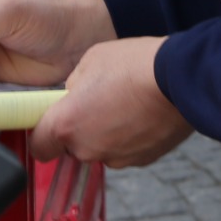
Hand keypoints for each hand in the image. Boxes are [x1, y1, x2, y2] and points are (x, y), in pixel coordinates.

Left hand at [30, 38, 193, 166]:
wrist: (181, 79)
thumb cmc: (134, 65)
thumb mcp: (90, 61)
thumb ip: (73, 85)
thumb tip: (74, 94)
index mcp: (67, 124)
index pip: (39, 146)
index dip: (43, 135)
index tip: (50, 123)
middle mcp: (88, 148)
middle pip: (72, 147)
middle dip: (79, 128)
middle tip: (96, 101)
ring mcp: (117, 157)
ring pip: (100, 149)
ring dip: (105, 133)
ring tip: (124, 104)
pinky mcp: (142, 159)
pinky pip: (125, 150)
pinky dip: (129, 137)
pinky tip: (140, 114)